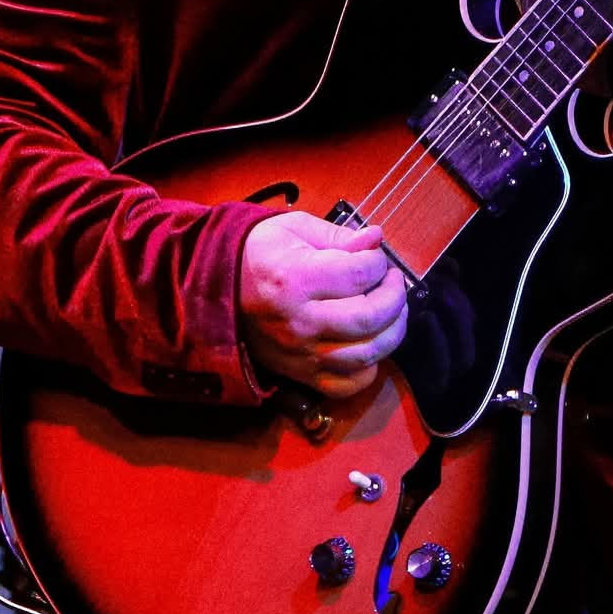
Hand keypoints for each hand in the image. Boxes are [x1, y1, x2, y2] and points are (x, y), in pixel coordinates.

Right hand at [237, 211, 408, 398]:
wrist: (217, 288)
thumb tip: (376, 239)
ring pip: (366, 355)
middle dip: (395, 297)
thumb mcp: (294, 229)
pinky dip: (368, 368)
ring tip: (390, 311)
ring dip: (391, 332)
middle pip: (369, 318)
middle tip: (392, 282)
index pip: (361, 275)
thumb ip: (339, 236)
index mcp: (296, 279)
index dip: (380, 263)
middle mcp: (298, 321)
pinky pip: (347, 384)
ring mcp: (300, 353)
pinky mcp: (300, 374)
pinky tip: (369, 343)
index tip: (377, 258)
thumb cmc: (259, 253)